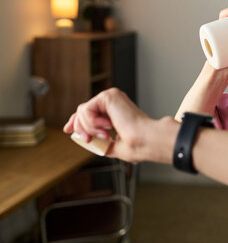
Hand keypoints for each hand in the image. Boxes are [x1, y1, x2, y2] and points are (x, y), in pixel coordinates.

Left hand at [63, 88, 177, 162]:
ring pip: (82, 112)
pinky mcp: (108, 96)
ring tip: (106, 135)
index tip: (67, 130)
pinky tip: (107, 127)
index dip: (76, 121)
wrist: (145, 140)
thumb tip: (86, 141)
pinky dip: (92, 123)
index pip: (89, 112)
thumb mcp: (112, 146)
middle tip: (88, 140)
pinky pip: (86, 110)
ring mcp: (111, 97)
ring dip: (90, 129)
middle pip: (82, 111)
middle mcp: (113, 102)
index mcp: (116, 111)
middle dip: (79, 127)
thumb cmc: (137, 145)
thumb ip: (100, 142)